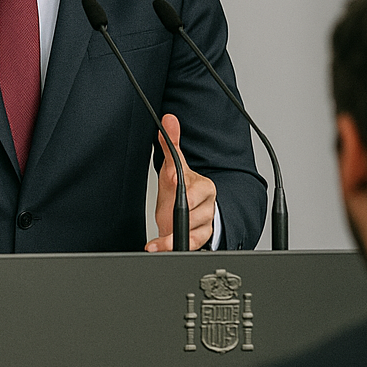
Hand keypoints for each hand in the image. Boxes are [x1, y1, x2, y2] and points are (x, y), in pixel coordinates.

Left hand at [146, 113, 216, 251]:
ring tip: (161, 234)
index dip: (182, 188)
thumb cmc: (180, 189)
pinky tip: (158, 246)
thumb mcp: (173, 167)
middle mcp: (208, 205)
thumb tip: (169, 119)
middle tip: (164, 215)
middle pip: (192, 211)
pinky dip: (172, 246)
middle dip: (177, 214)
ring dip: (173, 234)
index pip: (192, 187)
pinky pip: (191, 244)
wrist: (186, 211)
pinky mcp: (201, 237)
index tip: (173, 182)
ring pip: (191, 229)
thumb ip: (170, 144)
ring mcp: (206, 222)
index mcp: (204, 186)